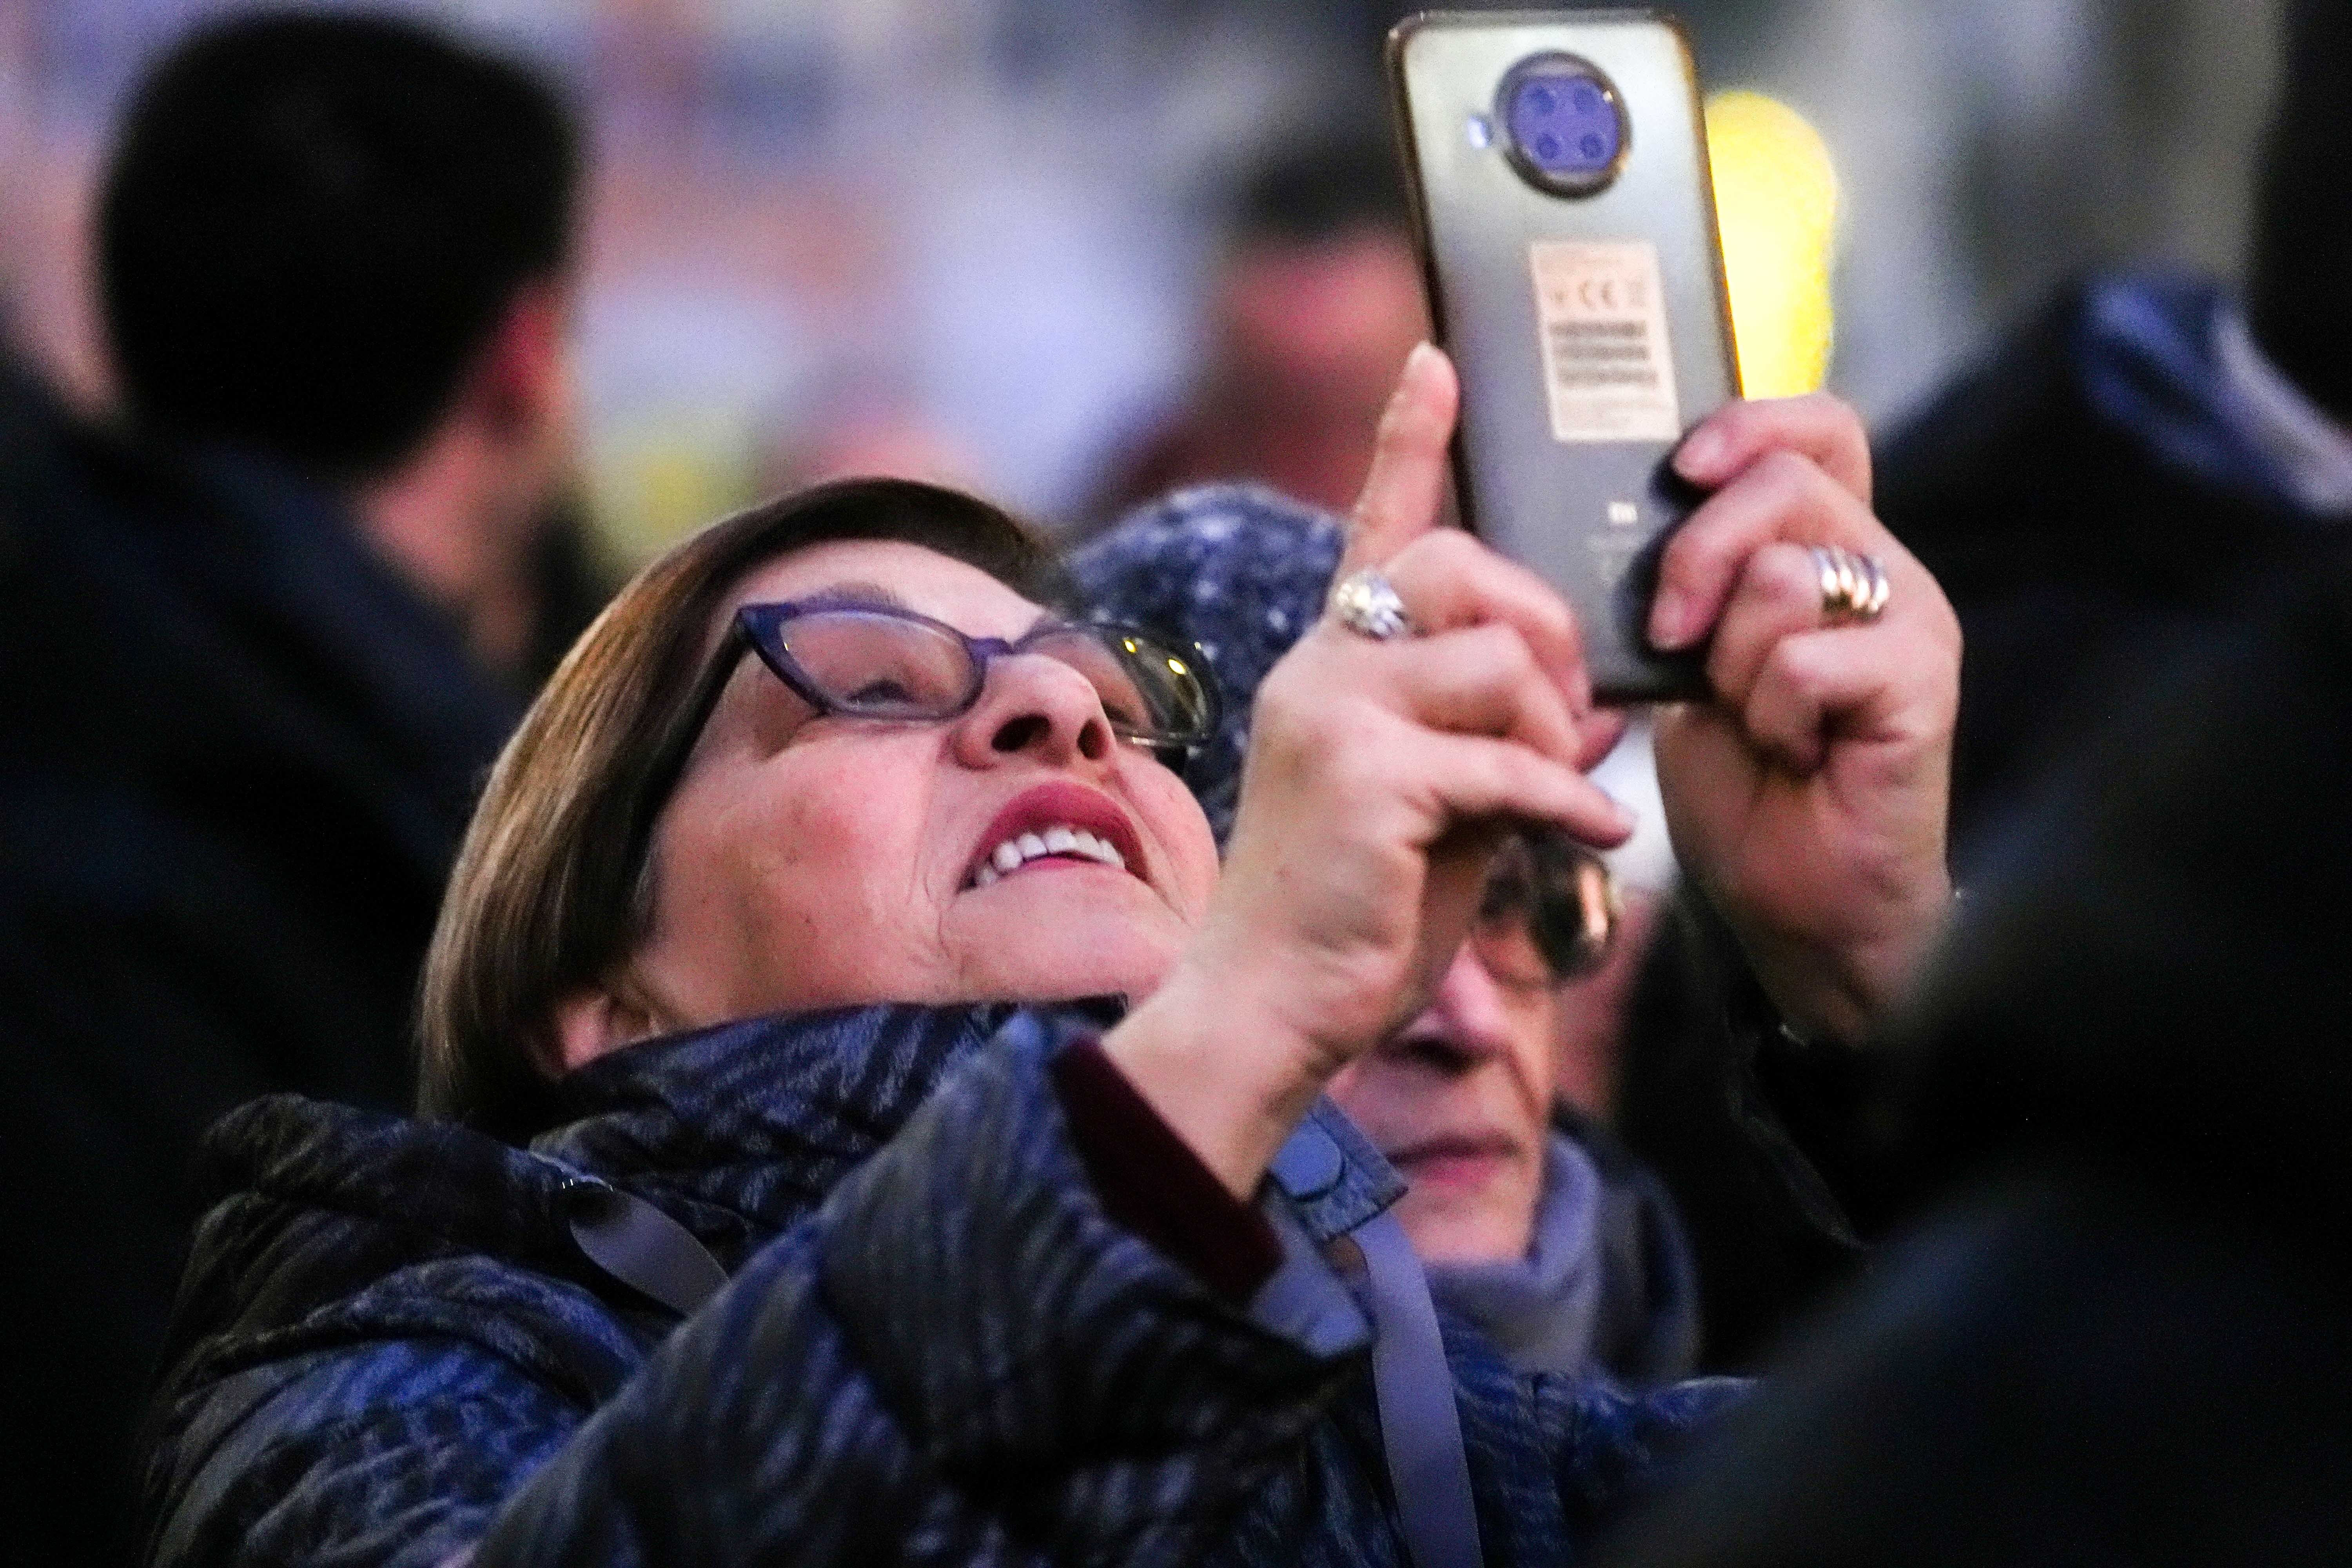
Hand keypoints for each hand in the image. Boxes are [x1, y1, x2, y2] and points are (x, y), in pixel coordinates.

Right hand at [1106, 345, 1628, 1193]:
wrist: (1271, 1006)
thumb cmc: (1354, 912)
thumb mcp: (1437, 806)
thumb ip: (1497, 738)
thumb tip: (1596, 706)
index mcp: (1332, 664)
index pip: (1375, 527)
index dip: (1408, 440)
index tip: (1439, 363)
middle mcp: (1321, 667)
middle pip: (1463, 568)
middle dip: (1547, 628)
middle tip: (1571, 710)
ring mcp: (1334, 715)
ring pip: (1498, 658)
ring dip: (1557, 728)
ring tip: (1562, 794)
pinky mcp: (1365, 778)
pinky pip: (1506, 760)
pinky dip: (1565, 801)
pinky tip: (1592, 837)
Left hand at [1649, 394, 1960, 1043]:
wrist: (1802, 906)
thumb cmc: (1746, 787)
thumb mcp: (1688, 666)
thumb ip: (1682, 588)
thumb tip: (1611, 521)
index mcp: (1829, 549)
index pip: (1815, 428)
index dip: (1746, 426)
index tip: (1678, 471)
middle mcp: (1884, 569)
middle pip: (1784, 481)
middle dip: (1698, 554)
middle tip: (1671, 635)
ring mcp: (1914, 621)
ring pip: (1787, 574)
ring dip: (1733, 657)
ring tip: (1753, 718)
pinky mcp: (1924, 683)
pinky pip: (1808, 659)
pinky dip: (1771, 714)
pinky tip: (1791, 754)